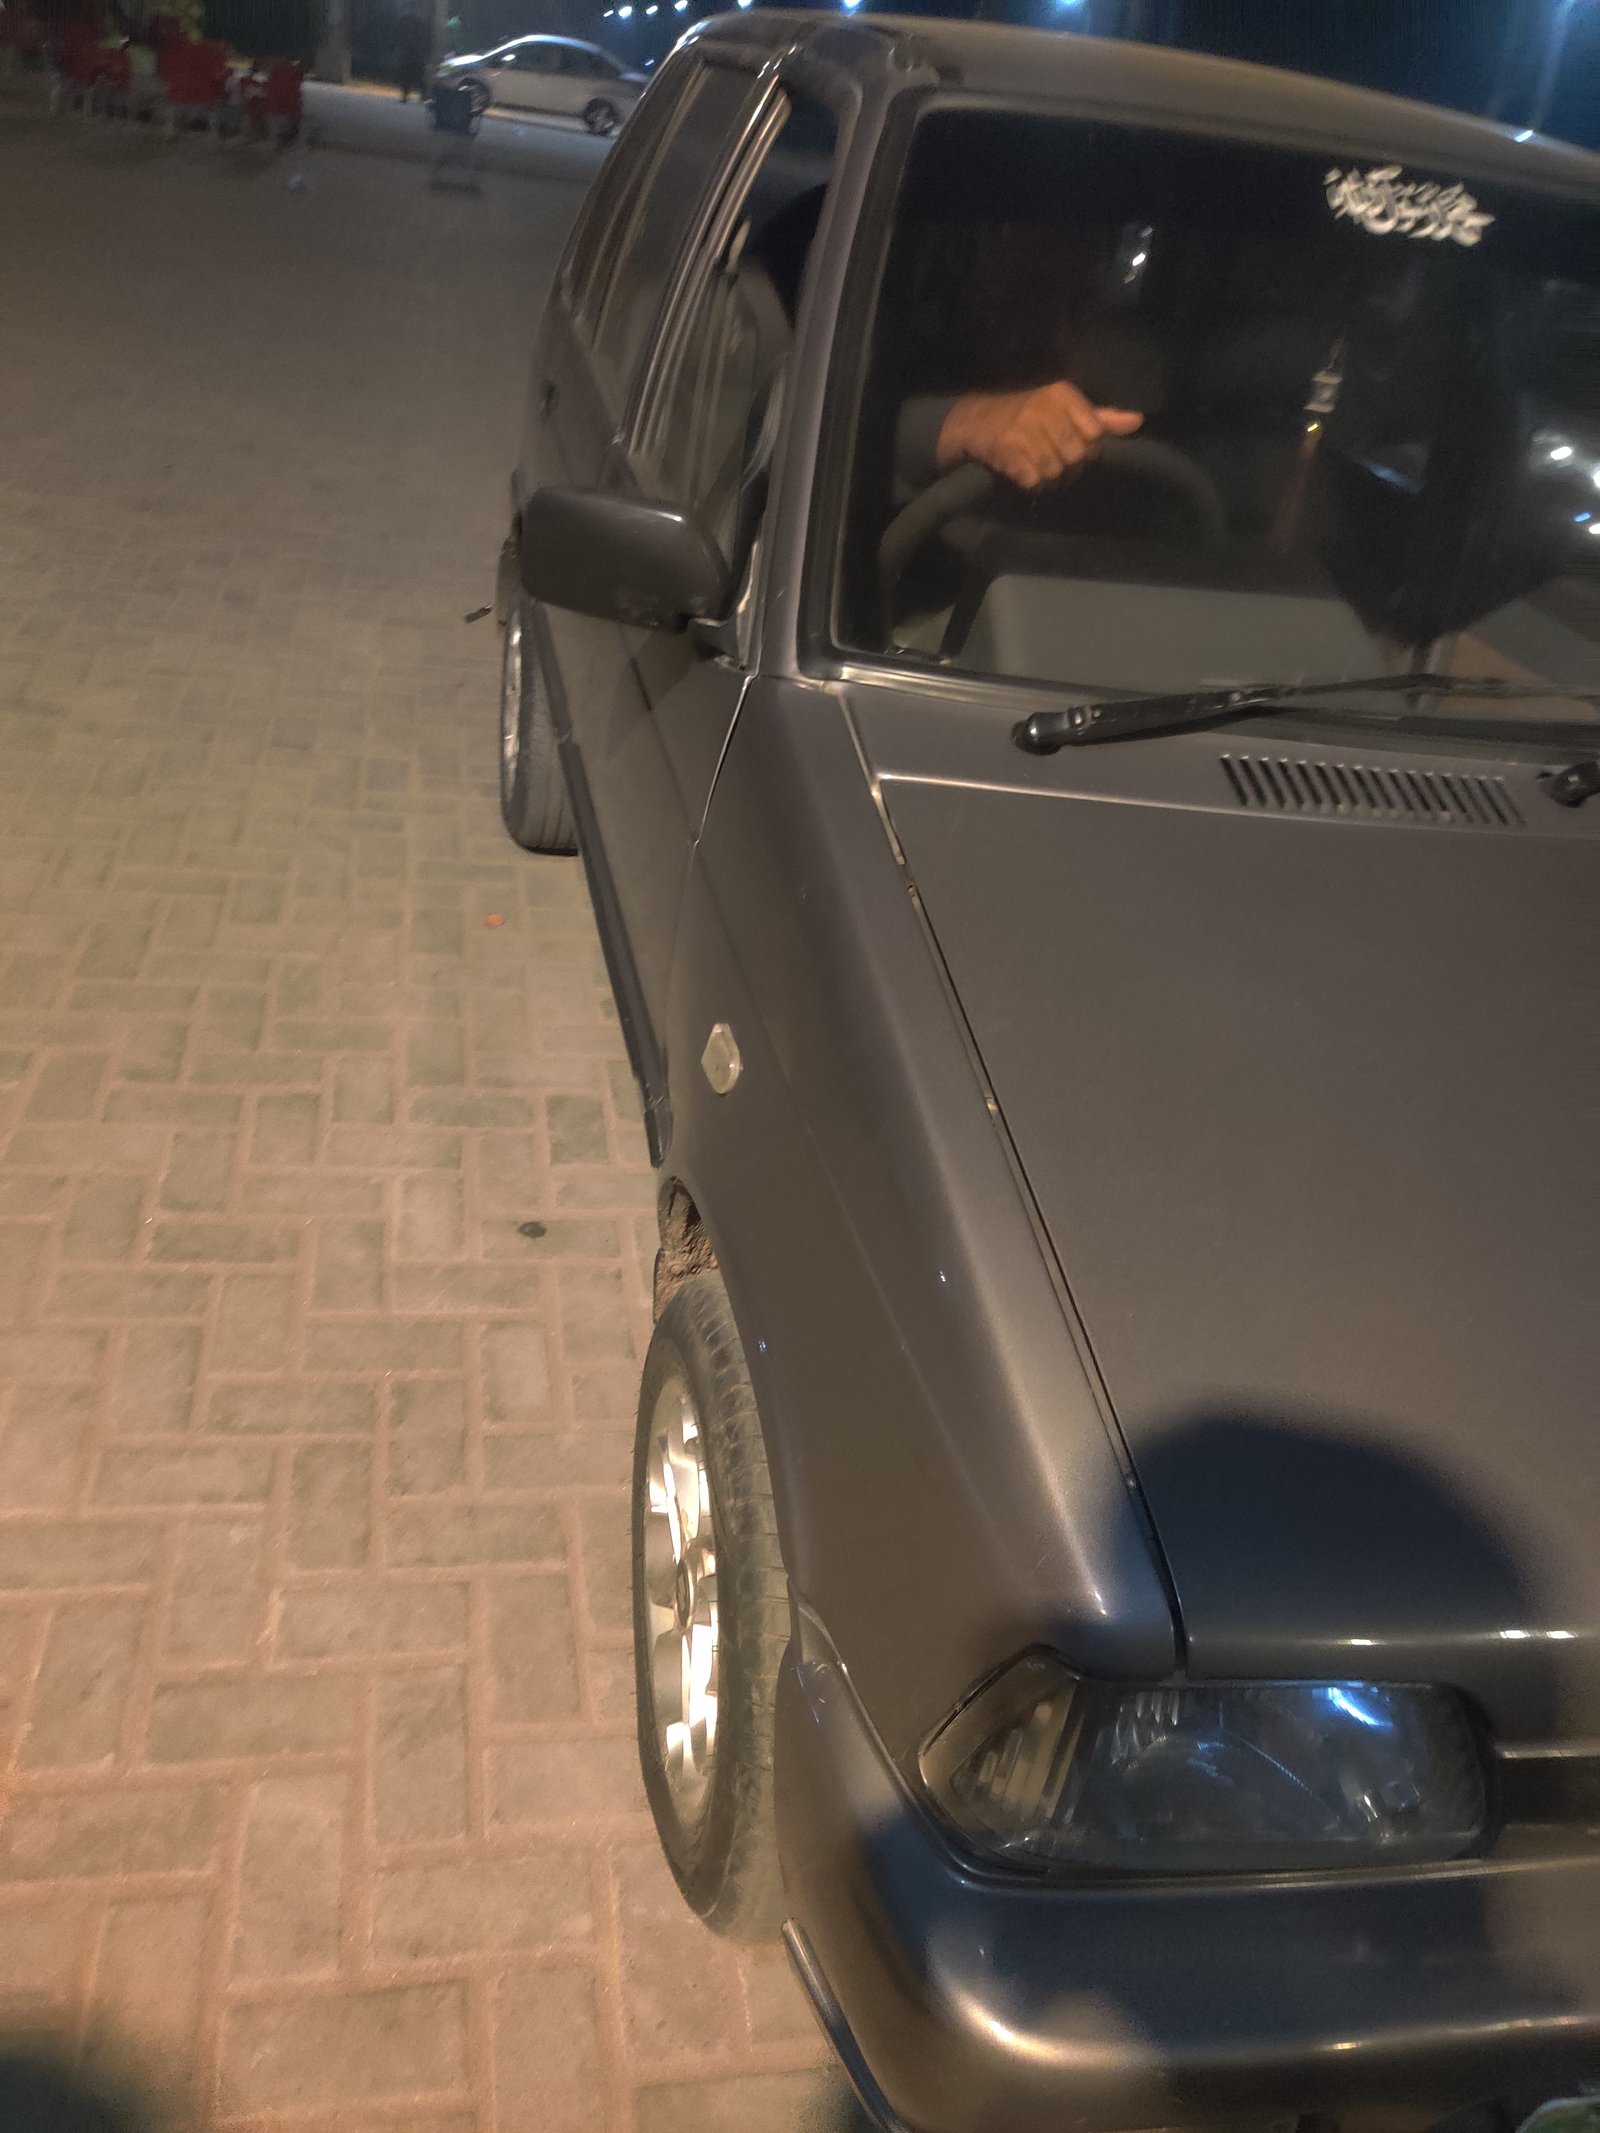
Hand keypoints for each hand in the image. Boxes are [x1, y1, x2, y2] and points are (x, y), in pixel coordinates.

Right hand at [936, 380, 1143, 489]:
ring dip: (1050, 477)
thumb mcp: (1064, 408)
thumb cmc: (1028, 414)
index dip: (1089, 447)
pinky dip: (1032, 483)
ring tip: (1040, 465)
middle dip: (1070, 465)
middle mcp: (1044, 408)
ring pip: (1056, 471)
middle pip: (1077, 456)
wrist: (976, 420)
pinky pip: (1035, 481)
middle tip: (1056, 459)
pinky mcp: (1008, 451)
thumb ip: (1102, 417)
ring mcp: (1024, 431)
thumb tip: (1137, 421)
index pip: (1094, 433)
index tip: (1075, 445)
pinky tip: (1025, 470)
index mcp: (1062, 394)